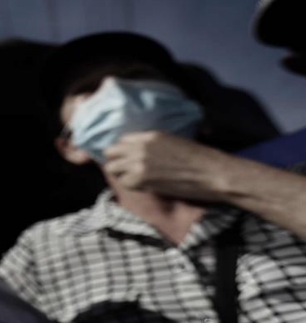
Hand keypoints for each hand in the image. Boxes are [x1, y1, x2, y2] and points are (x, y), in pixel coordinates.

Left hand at [103, 131, 231, 200]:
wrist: (212, 173)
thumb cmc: (201, 158)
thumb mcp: (173, 142)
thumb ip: (153, 146)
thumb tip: (140, 153)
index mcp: (150, 135)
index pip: (122, 140)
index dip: (124, 150)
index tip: (128, 158)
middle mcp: (140, 146)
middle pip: (111, 152)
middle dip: (116, 161)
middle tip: (126, 170)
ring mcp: (138, 162)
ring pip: (112, 168)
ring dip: (121, 174)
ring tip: (133, 179)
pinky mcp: (142, 178)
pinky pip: (124, 182)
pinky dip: (131, 186)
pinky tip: (142, 187)